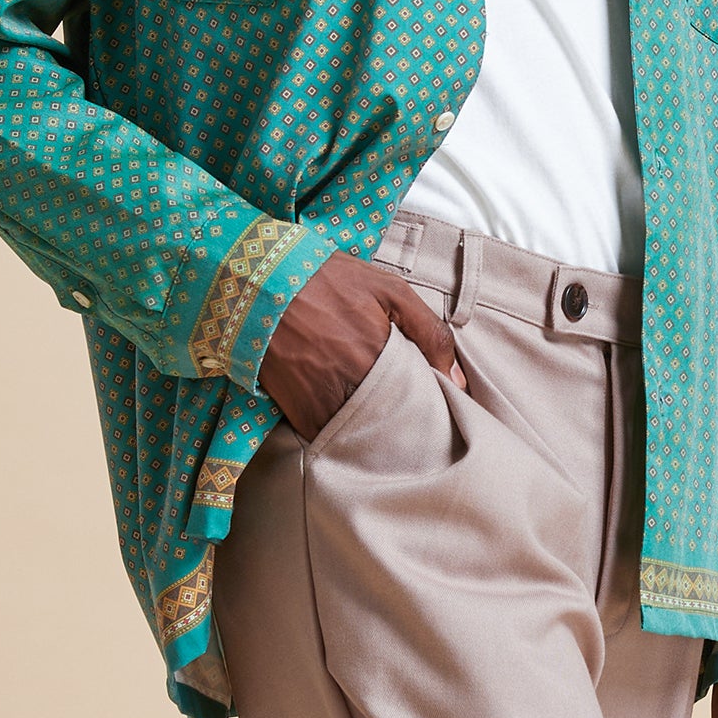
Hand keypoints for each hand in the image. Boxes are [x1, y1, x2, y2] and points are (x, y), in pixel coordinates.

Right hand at [258, 252, 463, 436]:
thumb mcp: (388, 290)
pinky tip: (352, 422)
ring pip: (365, 437)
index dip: (433, 406)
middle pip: (395, 425)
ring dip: (377, 433)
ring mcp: (325, 404)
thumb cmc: (328, 280)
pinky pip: (331, 438)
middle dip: (407, 425)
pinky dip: (344, 435)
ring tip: (385, 422)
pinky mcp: (299, 414)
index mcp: (382, 357)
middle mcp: (354, 387)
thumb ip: (429, 332)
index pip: (423, 402)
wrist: (259, 283)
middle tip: (415, 417)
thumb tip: (459, 379)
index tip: (437, 403)